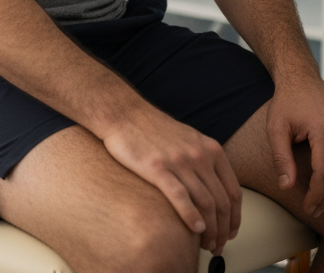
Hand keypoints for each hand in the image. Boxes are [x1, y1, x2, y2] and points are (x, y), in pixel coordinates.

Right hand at [102, 105, 241, 254]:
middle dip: (223, 230)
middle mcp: (199, 155)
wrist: (123, 113)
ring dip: (209, 230)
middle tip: (217, 246)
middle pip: (221, 203)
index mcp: (210, 149)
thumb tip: (214, 191)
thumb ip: (205, 161)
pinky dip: (191, 216)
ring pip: (205, 204)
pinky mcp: (157, 167)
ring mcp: (178, 161)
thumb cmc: (153, 128)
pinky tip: (194, 229)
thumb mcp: (189, 139)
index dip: (235, 219)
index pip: (234, 192)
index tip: (229, 233)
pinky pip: (181, 197)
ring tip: (206, 244)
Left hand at [266, 67, 323, 216]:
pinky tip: (323, 186)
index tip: (308, 207)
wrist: (301, 80)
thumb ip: (281, 157)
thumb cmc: (287, 102)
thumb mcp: (276, 127)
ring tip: (320, 204)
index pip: (323, 171)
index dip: (317, 193)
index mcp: (322, 131)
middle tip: (314, 211)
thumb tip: (286, 186)